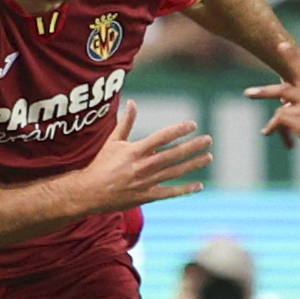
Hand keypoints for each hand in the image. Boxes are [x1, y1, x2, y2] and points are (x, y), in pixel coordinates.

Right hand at [76, 100, 212, 210]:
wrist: (90, 192)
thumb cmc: (102, 164)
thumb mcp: (113, 141)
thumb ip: (126, 122)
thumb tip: (133, 102)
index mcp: (135, 151)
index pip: (161, 137)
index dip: (178, 130)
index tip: (193, 124)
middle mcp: (143, 166)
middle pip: (173, 154)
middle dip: (192, 146)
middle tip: (208, 139)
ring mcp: (146, 183)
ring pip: (175, 172)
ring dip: (193, 164)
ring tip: (208, 156)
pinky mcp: (147, 196)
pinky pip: (170, 193)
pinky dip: (185, 190)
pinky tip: (199, 186)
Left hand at [251, 52, 299, 166]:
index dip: (293, 56)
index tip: (281, 45)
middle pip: (284, 88)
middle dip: (265, 89)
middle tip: (249, 91)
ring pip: (280, 105)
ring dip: (266, 106)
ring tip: (255, 107)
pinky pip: (280, 120)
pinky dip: (274, 128)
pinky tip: (269, 133)